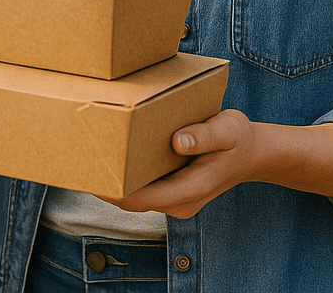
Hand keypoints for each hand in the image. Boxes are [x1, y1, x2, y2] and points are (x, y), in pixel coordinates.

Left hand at [102, 109, 259, 217]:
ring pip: (134, 197)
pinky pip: (142, 190)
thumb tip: (178, 141)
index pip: (138, 200)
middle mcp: (179, 202)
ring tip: (89, 155)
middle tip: (79, 157)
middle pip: (130, 201)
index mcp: (190, 190)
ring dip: (113, 181)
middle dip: (105, 183)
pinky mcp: (172, 193)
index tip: (87, 172)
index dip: (109, 190)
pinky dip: (126, 177)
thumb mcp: (228, 130)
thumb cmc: (238, 139)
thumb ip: (204, 136)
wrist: (253, 154)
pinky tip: (112, 156)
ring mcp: (175, 200)